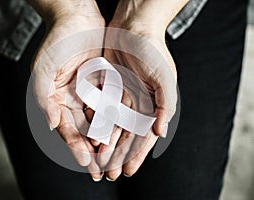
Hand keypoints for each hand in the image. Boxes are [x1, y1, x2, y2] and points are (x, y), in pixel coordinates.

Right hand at [30, 0, 104, 179]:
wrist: (77, 18)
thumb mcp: (44, 69)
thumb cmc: (57, 42)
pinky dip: (117, 120)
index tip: (85, 163)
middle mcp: (74, 99)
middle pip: (84, 130)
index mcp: (58, 99)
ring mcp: (90, 93)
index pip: (67, 129)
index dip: (75, 147)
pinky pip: (112, 105)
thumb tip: (52, 125)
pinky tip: (125, 133)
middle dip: (92, 151)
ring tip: (115, 159)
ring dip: (107, 140)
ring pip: (100, 121)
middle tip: (101, 171)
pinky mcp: (105, 84)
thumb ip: (44, 98)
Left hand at [95, 0, 186, 179]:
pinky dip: (96, 123)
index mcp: (153, 105)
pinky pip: (102, 109)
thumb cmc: (153, 50)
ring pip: (112, 126)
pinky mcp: (109, 87)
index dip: (136, 155)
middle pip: (126, 135)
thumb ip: (165, 105)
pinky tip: (90, 136)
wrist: (134, 26)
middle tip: (109, 173)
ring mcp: (123, 96)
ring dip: (106, 143)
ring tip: (98, 160)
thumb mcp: (165, 77)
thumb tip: (161, 132)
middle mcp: (137, 104)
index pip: (144, 136)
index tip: (127, 171)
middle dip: (118, 155)